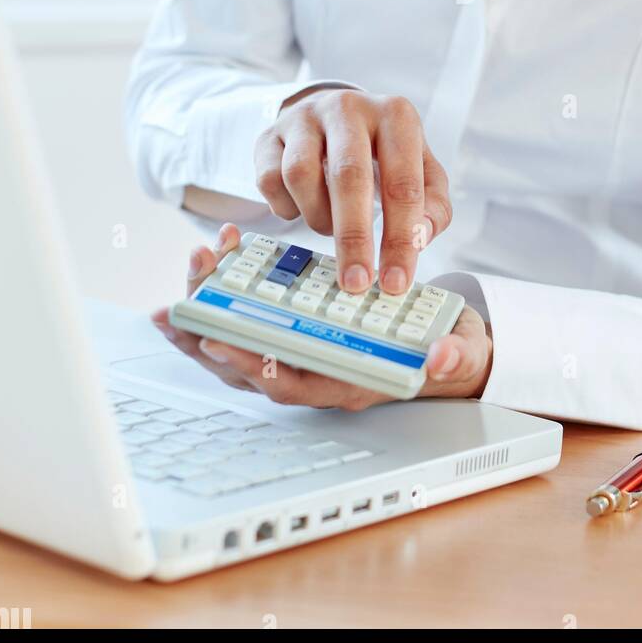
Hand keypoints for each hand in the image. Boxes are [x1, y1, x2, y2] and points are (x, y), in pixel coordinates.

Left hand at [151, 224, 493, 409]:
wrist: (448, 351)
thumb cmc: (443, 351)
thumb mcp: (459, 351)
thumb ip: (453, 356)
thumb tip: (441, 358)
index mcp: (351, 382)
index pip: (292, 382)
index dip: (251, 364)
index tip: (219, 339)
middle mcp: (320, 374)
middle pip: (250, 364)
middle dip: (209, 332)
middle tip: (182, 297)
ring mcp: (305, 353)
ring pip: (244, 340)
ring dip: (212, 306)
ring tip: (197, 265)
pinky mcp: (300, 328)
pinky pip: (254, 318)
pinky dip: (231, 291)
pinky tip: (220, 259)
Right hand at [253, 89, 452, 296]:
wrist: (329, 115)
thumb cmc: (381, 150)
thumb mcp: (419, 168)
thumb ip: (432, 204)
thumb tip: (420, 237)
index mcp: (395, 114)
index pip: (402, 183)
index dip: (400, 237)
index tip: (395, 281)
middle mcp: (348, 108)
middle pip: (349, 177)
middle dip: (354, 238)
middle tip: (356, 282)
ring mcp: (304, 118)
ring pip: (301, 176)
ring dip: (318, 218)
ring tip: (331, 225)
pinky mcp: (270, 135)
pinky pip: (269, 181)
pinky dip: (286, 207)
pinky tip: (302, 206)